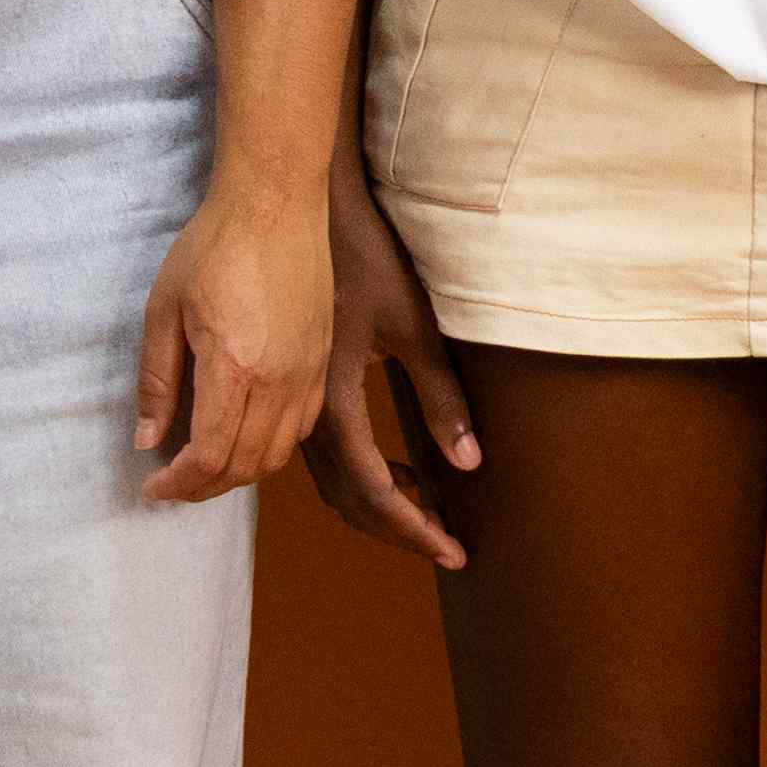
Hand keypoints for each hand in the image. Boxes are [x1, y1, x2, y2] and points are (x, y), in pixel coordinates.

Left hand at [135, 174, 330, 505]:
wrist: (276, 201)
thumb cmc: (213, 246)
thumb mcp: (164, 310)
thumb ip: (157, 381)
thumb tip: (148, 440)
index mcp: (235, 368)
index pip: (210, 457)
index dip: (178, 484)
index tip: (153, 485)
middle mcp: (280, 379)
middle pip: (246, 466)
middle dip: (204, 487)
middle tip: (173, 482)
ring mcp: (308, 370)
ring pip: (279, 453)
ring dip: (240, 473)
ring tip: (206, 465)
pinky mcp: (323, 357)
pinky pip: (303, 425)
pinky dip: (273, 447)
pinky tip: (247, 433)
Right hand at [304, 149, 481, 566]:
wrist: (306, 213)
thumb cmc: (366, 259)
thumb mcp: (414, 325)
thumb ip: (441, 397)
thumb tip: (471, 464)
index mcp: (333, 403)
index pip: (374, 491)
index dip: (413, 528)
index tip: (452, 552)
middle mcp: (305, 415)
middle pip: (349, 500)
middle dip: (399, 529)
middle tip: (448, 546)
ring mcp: (295, 405)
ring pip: (334, 483)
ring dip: (381, 506)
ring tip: (432, 514)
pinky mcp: (298, 391)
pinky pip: (327, 457)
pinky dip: (364, 477)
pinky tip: (402, 472)